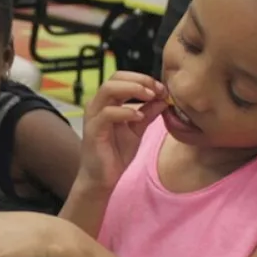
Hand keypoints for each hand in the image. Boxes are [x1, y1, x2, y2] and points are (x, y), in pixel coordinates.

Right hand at [81, 72, 168, 189]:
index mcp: (108, 102)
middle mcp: (98, 105)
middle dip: (140, 80)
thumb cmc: (115, 154)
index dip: (143, 79)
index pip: (123, 78)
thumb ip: (148, 113)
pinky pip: (108, 113)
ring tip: (150, 97)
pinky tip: (140, 117)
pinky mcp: (93, 129)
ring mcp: (94, 116)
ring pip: (109, 89)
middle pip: (115, 78)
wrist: (102, 179)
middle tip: (158, 89)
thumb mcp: (137, 129)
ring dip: (133, 89)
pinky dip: (126, 112)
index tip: (162, 89)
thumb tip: (163, 98)